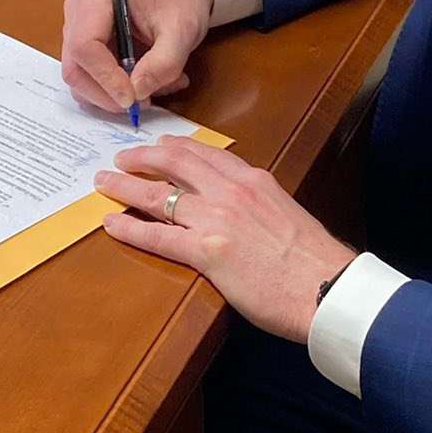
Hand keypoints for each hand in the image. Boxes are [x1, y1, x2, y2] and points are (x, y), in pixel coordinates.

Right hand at [62, 0, 214, 115]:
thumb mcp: (182, 30)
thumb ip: (163, 63)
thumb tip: (138, 91)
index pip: (84, 46)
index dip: (105, 78)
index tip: (132, 98)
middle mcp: (80, 12)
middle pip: (76, 68)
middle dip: (107, 94)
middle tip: (142, 102)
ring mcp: (79, 28)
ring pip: (81, 78)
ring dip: (114, 94)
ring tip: (156, 86)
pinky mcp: (87, 44)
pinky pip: (91, 77)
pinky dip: (116, 89)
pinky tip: (147, 80)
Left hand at [95, 137, 356, 341]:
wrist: (326, 287)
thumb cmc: (314, 259)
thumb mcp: (287, 212)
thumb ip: (260, 203)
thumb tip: (244, 210)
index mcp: (254, 180)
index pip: (206, 153)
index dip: (176, 147)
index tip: (160, 145)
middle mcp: (231, 191)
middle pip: (175, 163)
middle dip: (143, 158)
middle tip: (122, 158)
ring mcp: (216, 220)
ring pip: (158, 196)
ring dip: (125, 187)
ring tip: (104, 183)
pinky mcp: (206, 253)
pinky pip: (157, 236)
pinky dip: (130, 228)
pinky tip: (112, 224)